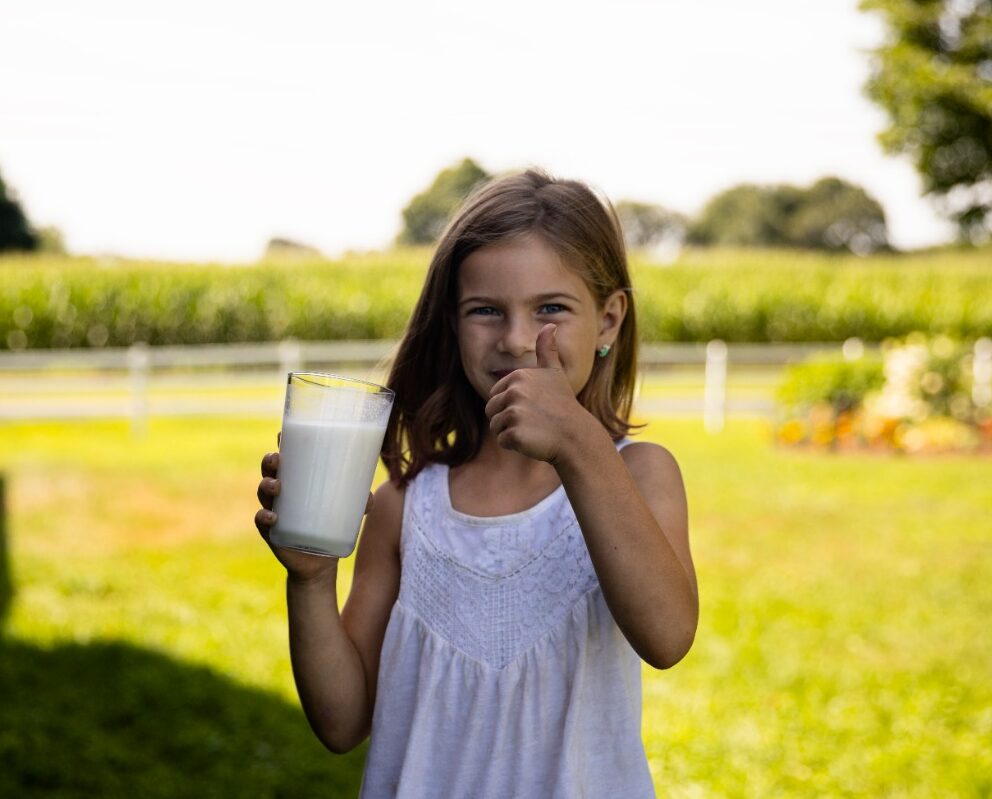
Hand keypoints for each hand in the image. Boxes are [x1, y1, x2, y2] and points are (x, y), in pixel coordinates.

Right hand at [255, 439, 372, 581]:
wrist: (320, 563)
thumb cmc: (332, 527)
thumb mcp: (347, 512)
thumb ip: (359, 502)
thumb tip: (369, 497)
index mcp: (298, 482)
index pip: (287, 458)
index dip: (281, 444)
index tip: (282, 434)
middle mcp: (282, 493)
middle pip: (269, 470)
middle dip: (269, 461)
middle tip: (278, 459)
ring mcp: (274, 510)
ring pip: (262, 492)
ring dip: (266, 485)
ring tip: (277, 486)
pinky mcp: (271, 532)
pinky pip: (261, 521)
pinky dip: (264, 517)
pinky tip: (272, 516)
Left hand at [485, 324, 589, 462]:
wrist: (575, 435)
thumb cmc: (563, 405)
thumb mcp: (555, 373)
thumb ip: (547, 350)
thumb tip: (550, 324)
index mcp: (519, 376)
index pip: (496, 395)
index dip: (511, 405)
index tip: (532, 407)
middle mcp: (515, 392)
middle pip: (492, 411)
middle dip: (508, 419)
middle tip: (532, 421)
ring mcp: (514, 413)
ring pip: (495, 426)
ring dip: (511, 432)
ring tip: (533, 429)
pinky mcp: (514, 433)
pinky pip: (503, 441)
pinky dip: (515, 444)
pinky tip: (532, 440)